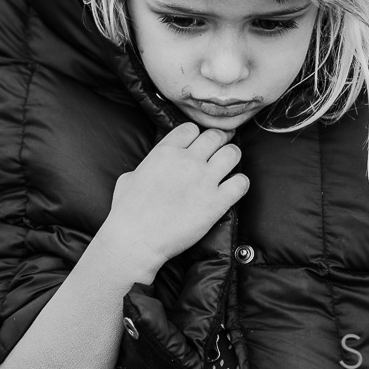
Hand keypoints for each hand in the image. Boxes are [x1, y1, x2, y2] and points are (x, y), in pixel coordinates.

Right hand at [97, 123, 249, 278]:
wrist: (136, 239)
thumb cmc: (127, 212)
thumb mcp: (129, 178)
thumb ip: (146, 167)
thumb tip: (149, 169)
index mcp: (165, 151)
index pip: (190, 129)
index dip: (196, 135)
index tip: (198, 144)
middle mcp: (187, 160)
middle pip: (215, 136)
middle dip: (219, 141)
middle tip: (220, 148)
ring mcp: (204, 179)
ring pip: (232, 153)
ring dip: (232, 157)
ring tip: (229, 166)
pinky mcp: (217, 201)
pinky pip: (241, 183)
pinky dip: (240, 183)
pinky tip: (234, 188)